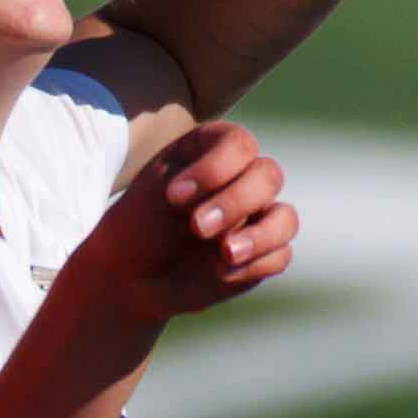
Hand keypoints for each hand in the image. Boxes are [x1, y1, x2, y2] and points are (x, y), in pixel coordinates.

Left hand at [85, 121, 297, 323]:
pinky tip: (220, 273)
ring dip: (259, 236)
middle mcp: (242, 179)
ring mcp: (256, 217)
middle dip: (234, 203)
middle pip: (268, 176)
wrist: (131, 270)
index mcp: (214, 151)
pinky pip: (280, 256)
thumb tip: (245, 201)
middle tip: (196, 227)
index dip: (214, 169)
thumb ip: (198, 177)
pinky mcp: (262, 254)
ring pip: (285, 217)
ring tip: (226, 253)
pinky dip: (254, 265)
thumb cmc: (140, 222)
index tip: (173, 196)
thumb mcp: (155, 189)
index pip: (239, 144)